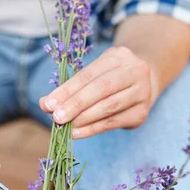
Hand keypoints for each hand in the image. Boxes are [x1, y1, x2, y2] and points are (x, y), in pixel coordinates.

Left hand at [39, 46, 157, 138]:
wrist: (145, 82)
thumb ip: (70, 88)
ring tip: (65, 127)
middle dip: (75, 104)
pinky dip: (93, 129)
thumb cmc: (110, 78)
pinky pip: (114, 122)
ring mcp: (142, 91)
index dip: (67, 90)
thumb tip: (45, 104)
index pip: (88, 74)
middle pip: (101, 89)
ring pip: (108, 106)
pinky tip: (77, 133)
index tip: (48, 104)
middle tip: (56, 117)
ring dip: (83, 118)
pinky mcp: (142, 112)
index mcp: (118, 56)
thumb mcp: (93, 74)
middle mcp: (134, 70)